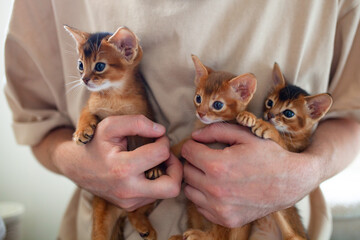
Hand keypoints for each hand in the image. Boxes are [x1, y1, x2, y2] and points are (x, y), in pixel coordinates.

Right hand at [55, 115, 182, 210]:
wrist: (76, 167)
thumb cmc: (95, 144)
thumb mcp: (110, 125)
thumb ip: (137, 122)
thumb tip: (161, 131)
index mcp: (123, 168)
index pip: (161, 153)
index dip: (164, 140)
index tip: (157, 137)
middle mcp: (128, 190)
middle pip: (172, 187)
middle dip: (176, 168)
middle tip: (167, 156)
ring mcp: (129, 202)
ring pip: (166, 192)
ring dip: (167, 174)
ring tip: (155, 160)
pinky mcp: (130, 206)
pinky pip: (155, 196)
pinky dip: (156, 182)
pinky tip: (146, 170)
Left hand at [182, 123, 318, 227]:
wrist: (291, 182)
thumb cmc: (268, 156)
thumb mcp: (245, 135)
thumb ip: (216, 131)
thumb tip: (194, 135)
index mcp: (218, 166)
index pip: (188, 152)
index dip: (193, 145)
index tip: (200, 145)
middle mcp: (216, 190)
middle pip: (186, 171)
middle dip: (194, 162)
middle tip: (207, 158)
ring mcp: (220, 208)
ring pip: (190, 190)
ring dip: (197, 180)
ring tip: (213, 174)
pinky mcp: (226, 219)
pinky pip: (200, 207)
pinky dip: (205, 197)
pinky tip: (220, 189)